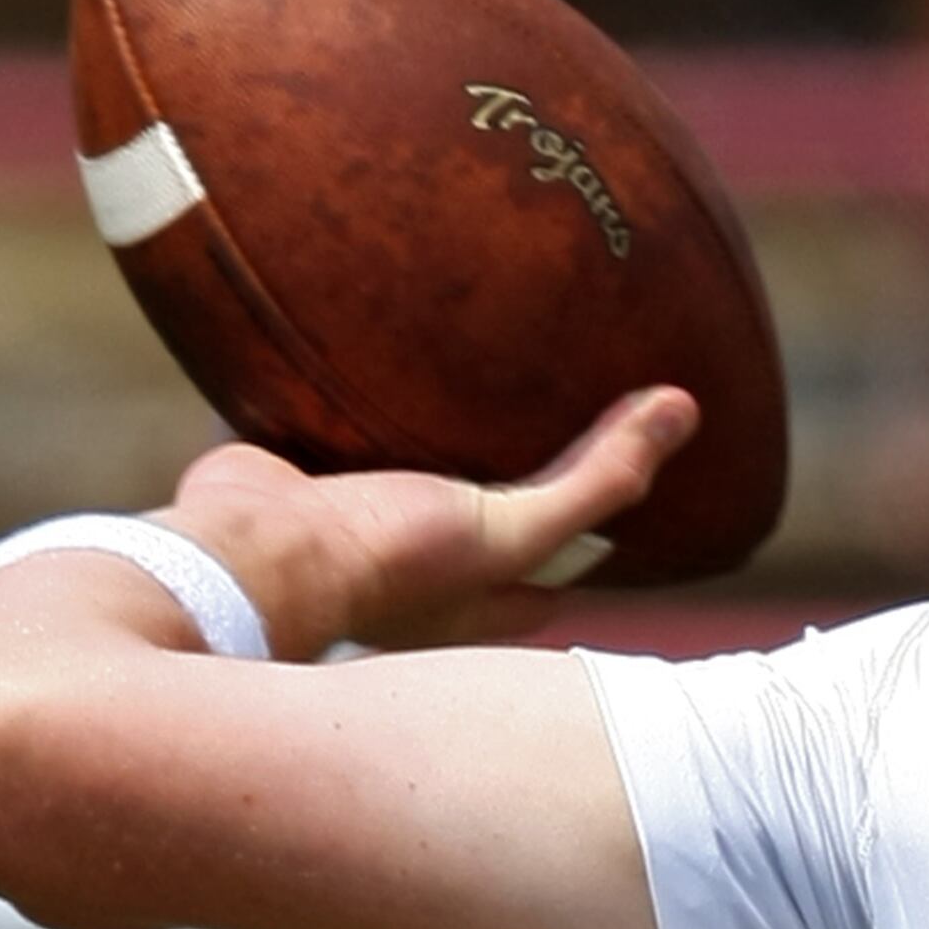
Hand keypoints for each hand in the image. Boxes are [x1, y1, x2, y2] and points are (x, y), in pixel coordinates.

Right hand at [158, 386, 697, 654]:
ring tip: (478, 348)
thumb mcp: (512, 529)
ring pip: (414, 462)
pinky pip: (337, 424)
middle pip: (492, 503)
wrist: (244, 555)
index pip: (563, 556)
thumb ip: (596, 480)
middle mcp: (423, 563)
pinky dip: (353, 389)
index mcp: (480, 593)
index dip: (602, 511)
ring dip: (436, 421)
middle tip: (558, 382)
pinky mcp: (302, 475)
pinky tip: (377, 335)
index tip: (635, 449)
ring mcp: (358, 518)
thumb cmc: (385, 560)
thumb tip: (684, 408)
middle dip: (520, 455)